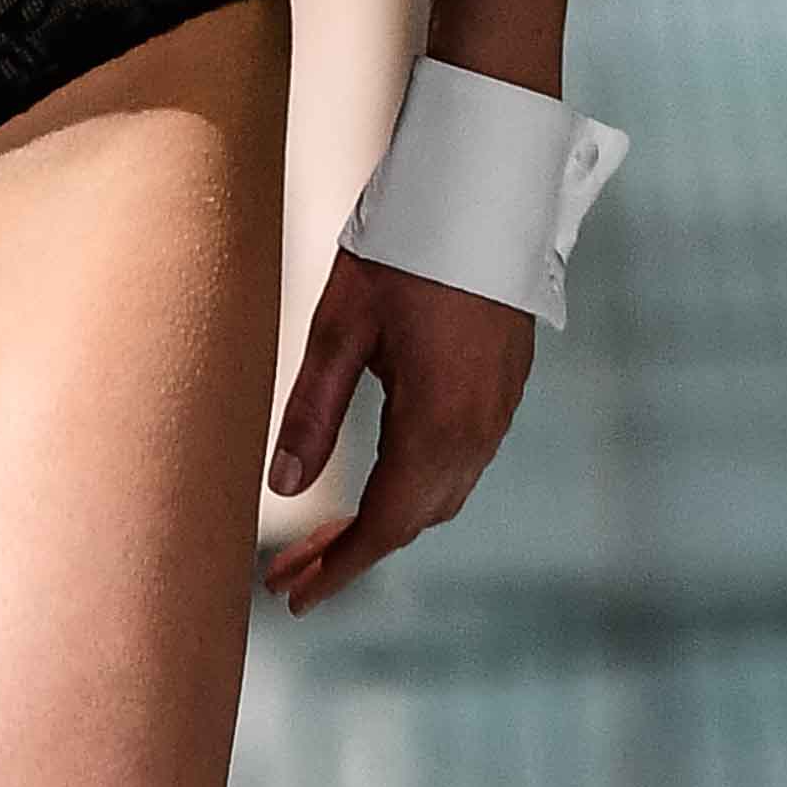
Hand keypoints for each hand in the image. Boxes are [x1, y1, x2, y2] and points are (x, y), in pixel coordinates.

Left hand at [261, 246, 534, 615]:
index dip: (337, 568)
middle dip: (350, 552)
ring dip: (385, 522)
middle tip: (290, 572)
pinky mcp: (505, 388)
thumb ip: (312, 412)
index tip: (294, 598)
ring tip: (323, 536)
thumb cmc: (405, 247)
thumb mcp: (340, 327)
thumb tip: (282, 488)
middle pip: (413, 519)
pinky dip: (416, 489)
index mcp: (436, 423)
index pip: (384, 525)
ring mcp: (499, 410)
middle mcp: (478, 430)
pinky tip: (380, 482)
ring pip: (441, 495)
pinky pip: (461, 463)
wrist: (487, 187)